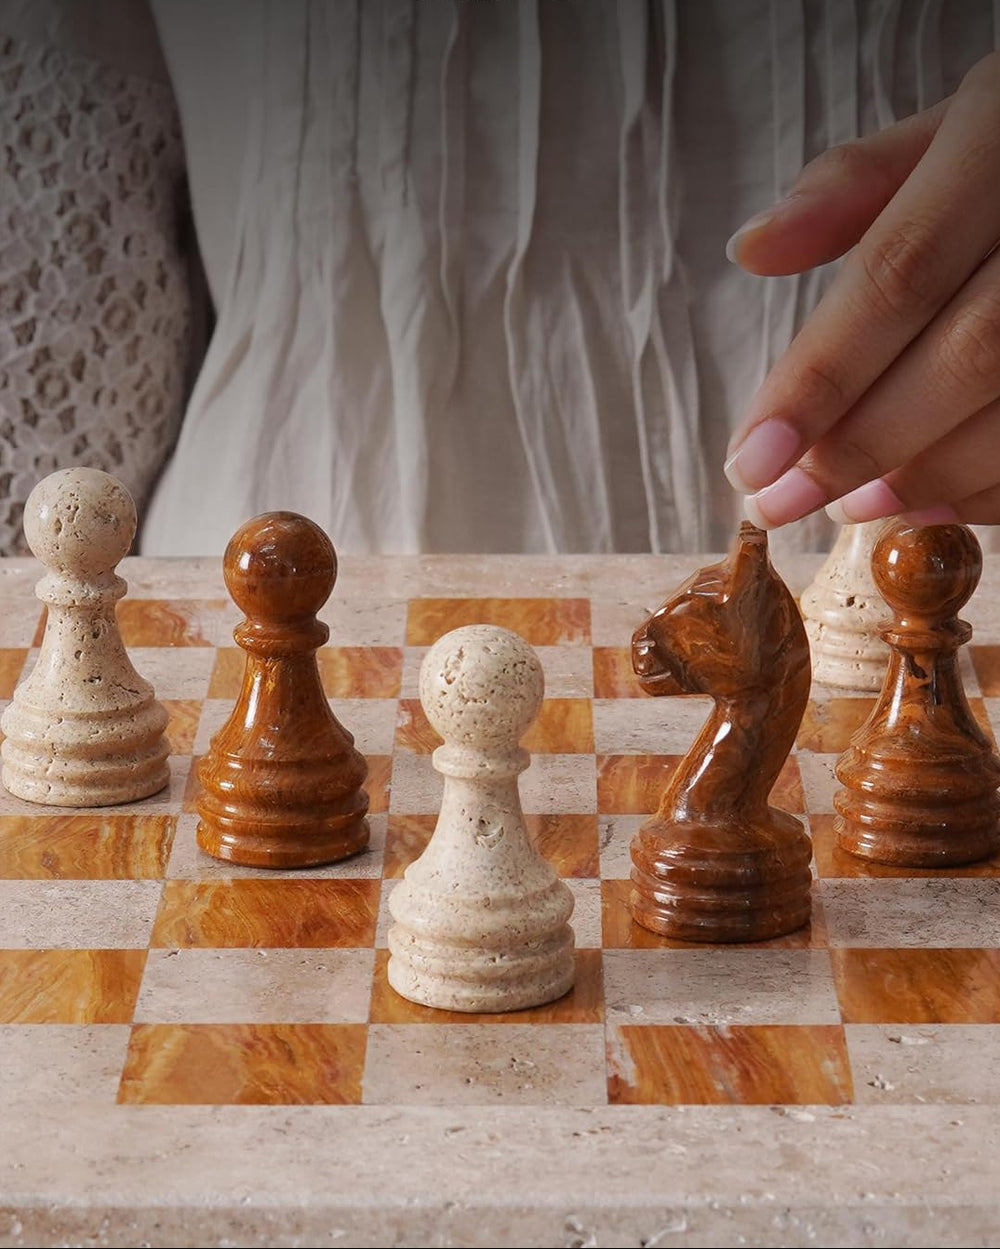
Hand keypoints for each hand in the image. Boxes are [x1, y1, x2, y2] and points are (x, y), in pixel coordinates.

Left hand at [724, 50, 999, 528]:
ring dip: (928, 475)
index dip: (820, 379)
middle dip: (862, 444)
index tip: (748, 461)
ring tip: (851, 507)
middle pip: (968, 353)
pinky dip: (990, 485)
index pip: (900, 275)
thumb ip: (853, 184)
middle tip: (784, 502)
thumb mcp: (950, 127)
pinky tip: (930, 503)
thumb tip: (750, 248)